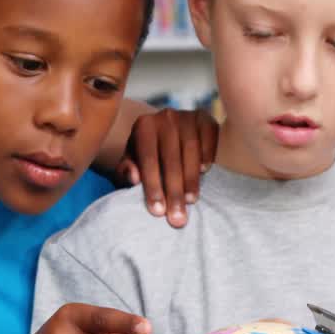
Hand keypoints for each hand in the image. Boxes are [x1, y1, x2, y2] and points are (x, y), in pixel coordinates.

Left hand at [117, 108, 217, 227]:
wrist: (168, 135)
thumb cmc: (148, 158)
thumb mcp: (131, 165)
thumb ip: (125, 172)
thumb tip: (134, 177)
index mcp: (143, 126)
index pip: (148, 159)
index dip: (153, 186)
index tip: (158, 212)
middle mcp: (164, 116)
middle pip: (171, 158)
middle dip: (174, 191)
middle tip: (177, 217)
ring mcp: (186, 115)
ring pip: (190, 150)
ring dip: (191, 178)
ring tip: (191, 201)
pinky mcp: (206, 117)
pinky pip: (209, 136)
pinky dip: (208, 153)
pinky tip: (205, 171)